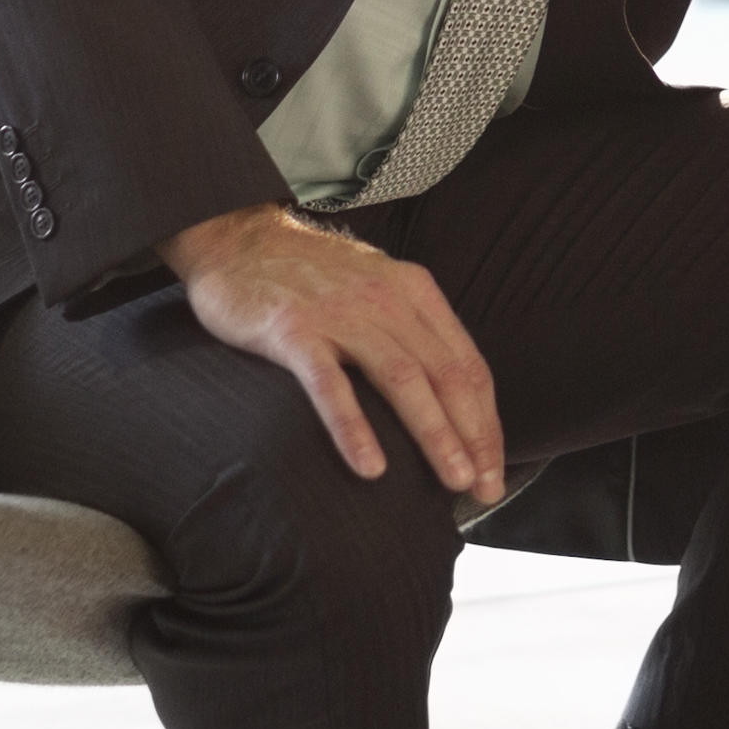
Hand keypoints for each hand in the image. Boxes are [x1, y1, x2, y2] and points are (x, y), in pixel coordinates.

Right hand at [164, 204, 504, 505]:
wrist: (235, 239)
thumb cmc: (309, 278)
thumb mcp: (376, 289)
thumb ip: (410, 333)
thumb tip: (448, 401)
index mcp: (414, 292)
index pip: (468, 366)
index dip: (487, 423)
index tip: (493, 472)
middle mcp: (386, 300)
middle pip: (446, 375)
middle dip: (473, 437)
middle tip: (484, 489)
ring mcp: (340, 313)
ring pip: (402, 379)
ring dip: (434, 434)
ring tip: (453, 480)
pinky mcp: (292, 330)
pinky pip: (330, 385)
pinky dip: (353, 428)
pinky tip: (371, 467)